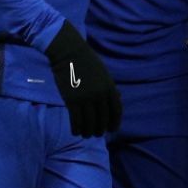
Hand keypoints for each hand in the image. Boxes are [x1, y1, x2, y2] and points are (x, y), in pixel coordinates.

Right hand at [44, 22, 121, 136]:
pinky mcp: (72, 101)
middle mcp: (100, 96)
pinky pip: (76, 121)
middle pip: (103, 120)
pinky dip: (76, 129)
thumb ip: (110, 87)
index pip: (116, 112)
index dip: (115, 123)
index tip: (112, 130)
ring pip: (89, 123)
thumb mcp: (104, 73)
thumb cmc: (87, 61)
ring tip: (85, 134)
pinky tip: (75, 131)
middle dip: (100, 130)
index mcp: (110, 88)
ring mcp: (86, 99)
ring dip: (88, 132)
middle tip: (96, 134)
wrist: (69, 53)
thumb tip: (118, 98)